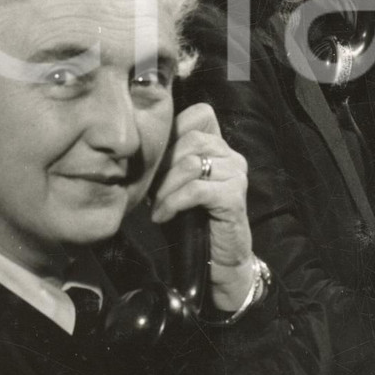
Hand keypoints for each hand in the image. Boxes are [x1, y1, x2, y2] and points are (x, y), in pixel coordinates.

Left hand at [149, 101, 253, 311]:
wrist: (217, 261)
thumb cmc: (191, 221)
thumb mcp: (175, 184)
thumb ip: (168, 161)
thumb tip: (137, 146)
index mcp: (220, 147)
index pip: (200, 114)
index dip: (174, 130)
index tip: (156, 160)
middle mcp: (232, 156)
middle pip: (191, 139)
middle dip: (163, 165)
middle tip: (151, 189)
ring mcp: (237, 175)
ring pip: (193, 163)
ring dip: (166, 187)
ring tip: (157, 204)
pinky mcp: (234, 197)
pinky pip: (197, 189)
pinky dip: (174, 202)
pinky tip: (163, 216)